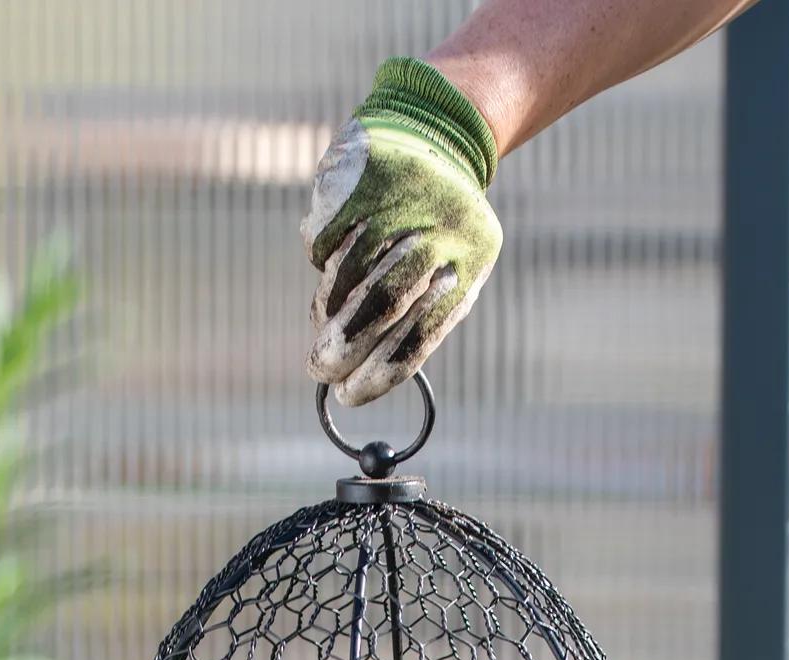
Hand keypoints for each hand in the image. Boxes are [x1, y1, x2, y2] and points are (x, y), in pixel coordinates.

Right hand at [302, 57, 502, 408]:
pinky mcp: (360, 180)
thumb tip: (351, 379)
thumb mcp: (445, 275)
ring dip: (327, 307)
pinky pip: (324, 242)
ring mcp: (397, 203)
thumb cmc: (434, 230)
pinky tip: (336, 253)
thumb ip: (409, 325)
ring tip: (326, 313)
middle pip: (380, 306)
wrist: (432, 136)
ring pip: (345, 276)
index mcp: (468, 266)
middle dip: (342, 347)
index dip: (375, 375)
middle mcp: (437, 232)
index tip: (346, 394)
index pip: (418, 338)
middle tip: (320, 367)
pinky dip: (321, 261)